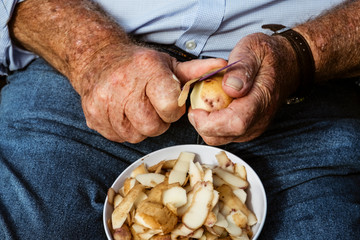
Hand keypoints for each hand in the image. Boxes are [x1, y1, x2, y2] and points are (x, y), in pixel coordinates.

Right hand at [78, 44, 226, 142]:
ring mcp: (105, 102)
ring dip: (140, 127)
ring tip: (137, 109)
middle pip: (152, 126)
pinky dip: (123, 129)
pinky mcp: (93, 116)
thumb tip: (224, 67)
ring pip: (135, 135)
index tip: (169, 103)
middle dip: (158, 121)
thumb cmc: (138, 65)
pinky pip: (117, 137)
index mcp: (147, 70)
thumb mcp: (168, 64)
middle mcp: (123, 85)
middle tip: (152, 107)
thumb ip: (196, 72)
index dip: (173, 109)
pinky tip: (123, 113)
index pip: (170, 105)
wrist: (98, 59)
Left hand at [188, 33, 299, 144]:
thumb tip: (230, 88)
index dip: (210, 122)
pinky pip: (225, 135)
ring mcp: (254, 127)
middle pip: (224, 136)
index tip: (194, 110)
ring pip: (221, 138)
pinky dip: (212, 125)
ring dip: (205, 126)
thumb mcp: (253, 49)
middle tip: (192, 106)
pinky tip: (209, 109)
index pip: (235, 123)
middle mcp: (258, 120)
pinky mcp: (248, 129)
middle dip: (201, 125)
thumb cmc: (267, 56)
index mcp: (261, 99)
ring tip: (200, 105)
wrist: (286, 64)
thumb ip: (242, 68)